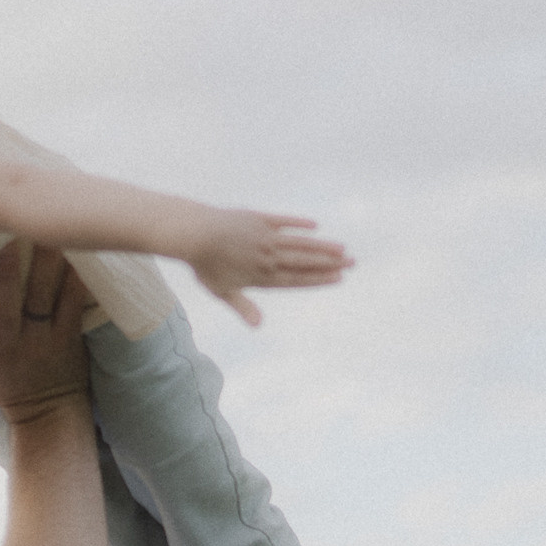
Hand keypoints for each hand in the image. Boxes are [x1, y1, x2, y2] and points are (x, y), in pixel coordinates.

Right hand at [0, 240, 91, 424]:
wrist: (47, 410)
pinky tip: (77, 254)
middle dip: (7, 273)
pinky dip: (74, 279)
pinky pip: (74, 303)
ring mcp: (44, 339)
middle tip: (9, 237)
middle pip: (8, 306)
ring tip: (47, 233)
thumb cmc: (3, 383)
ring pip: (45, 297)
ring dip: (46, 265)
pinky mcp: (70, 336)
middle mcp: (13, 345)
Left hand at [184, 210, 350, 326]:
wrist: (194, 234)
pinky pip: (283, 221)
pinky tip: (315, 227)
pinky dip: (298, 224)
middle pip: (304, 261)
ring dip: (321, 246)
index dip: (318, 279)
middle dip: (329, 263)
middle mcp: (267, 257)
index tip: (338, 278)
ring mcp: (264, 237)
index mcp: (261, 276)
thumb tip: (258, 326)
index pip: (296, 279)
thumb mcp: (222, 291)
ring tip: (342, 248)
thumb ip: (243, 307)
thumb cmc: (205, 266)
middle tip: (352, 263)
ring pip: (299, 243)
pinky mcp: (258, 219)